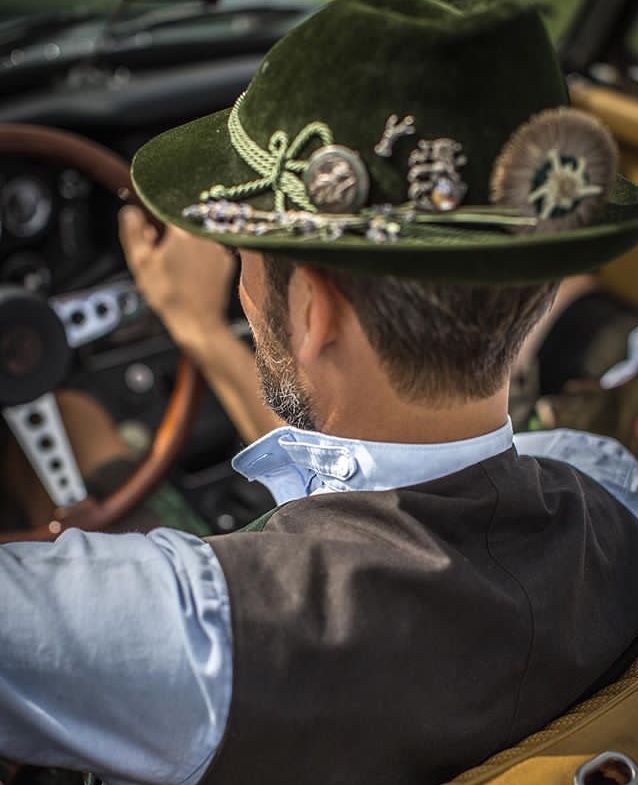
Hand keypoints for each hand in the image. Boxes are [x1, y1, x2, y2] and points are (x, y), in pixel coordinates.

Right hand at [119, 206, 236, 360]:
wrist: (197, 322)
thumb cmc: (167, 294)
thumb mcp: (141, 263)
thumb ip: (133, 232)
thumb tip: (130, 211)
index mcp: (181, 231)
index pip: (167, 211)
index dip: (157, 219)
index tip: (152, 231)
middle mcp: (204, 235)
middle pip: (183, 225)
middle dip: (172, 237)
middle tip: (164, 258)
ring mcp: (218, 249)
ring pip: (197, 239)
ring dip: (188, 247)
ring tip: (178, 271)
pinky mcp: (227, 262)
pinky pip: (210, 252)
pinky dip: (201, 259)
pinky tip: (192, 276)